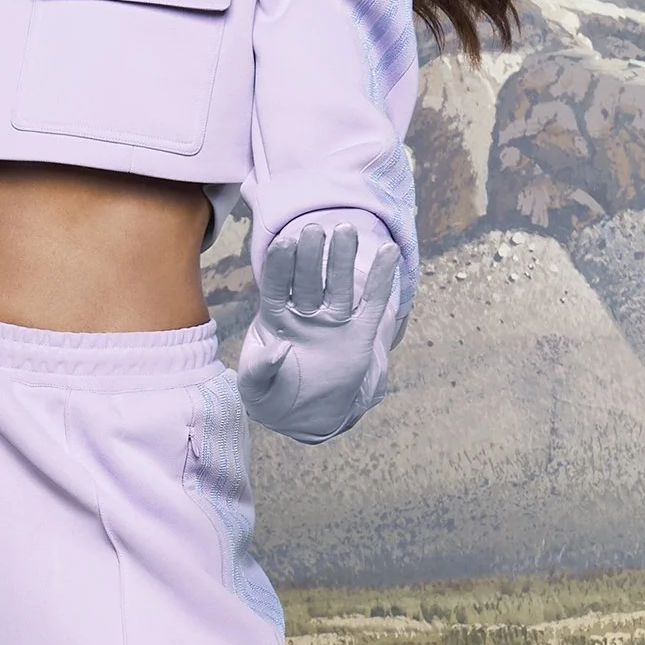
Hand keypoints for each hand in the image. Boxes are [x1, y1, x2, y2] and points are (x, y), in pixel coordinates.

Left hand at [236, 222, 402, 441]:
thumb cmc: (270, 394)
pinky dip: (381, 279)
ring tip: (346, 232)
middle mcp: (304, 312)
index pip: (277, 286)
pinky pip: (371, 304)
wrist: (300, 414)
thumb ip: (261, 368)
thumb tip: (280, 347)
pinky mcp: (358, 334)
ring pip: (338, 286)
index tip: (284, 244)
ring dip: (342, 259)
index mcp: (274, 317)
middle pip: (308, 279)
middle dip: (311, 256)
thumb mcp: (256, 387)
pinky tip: (389, 252)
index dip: (280, 266)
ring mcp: (332, 321)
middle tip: (314, 230)